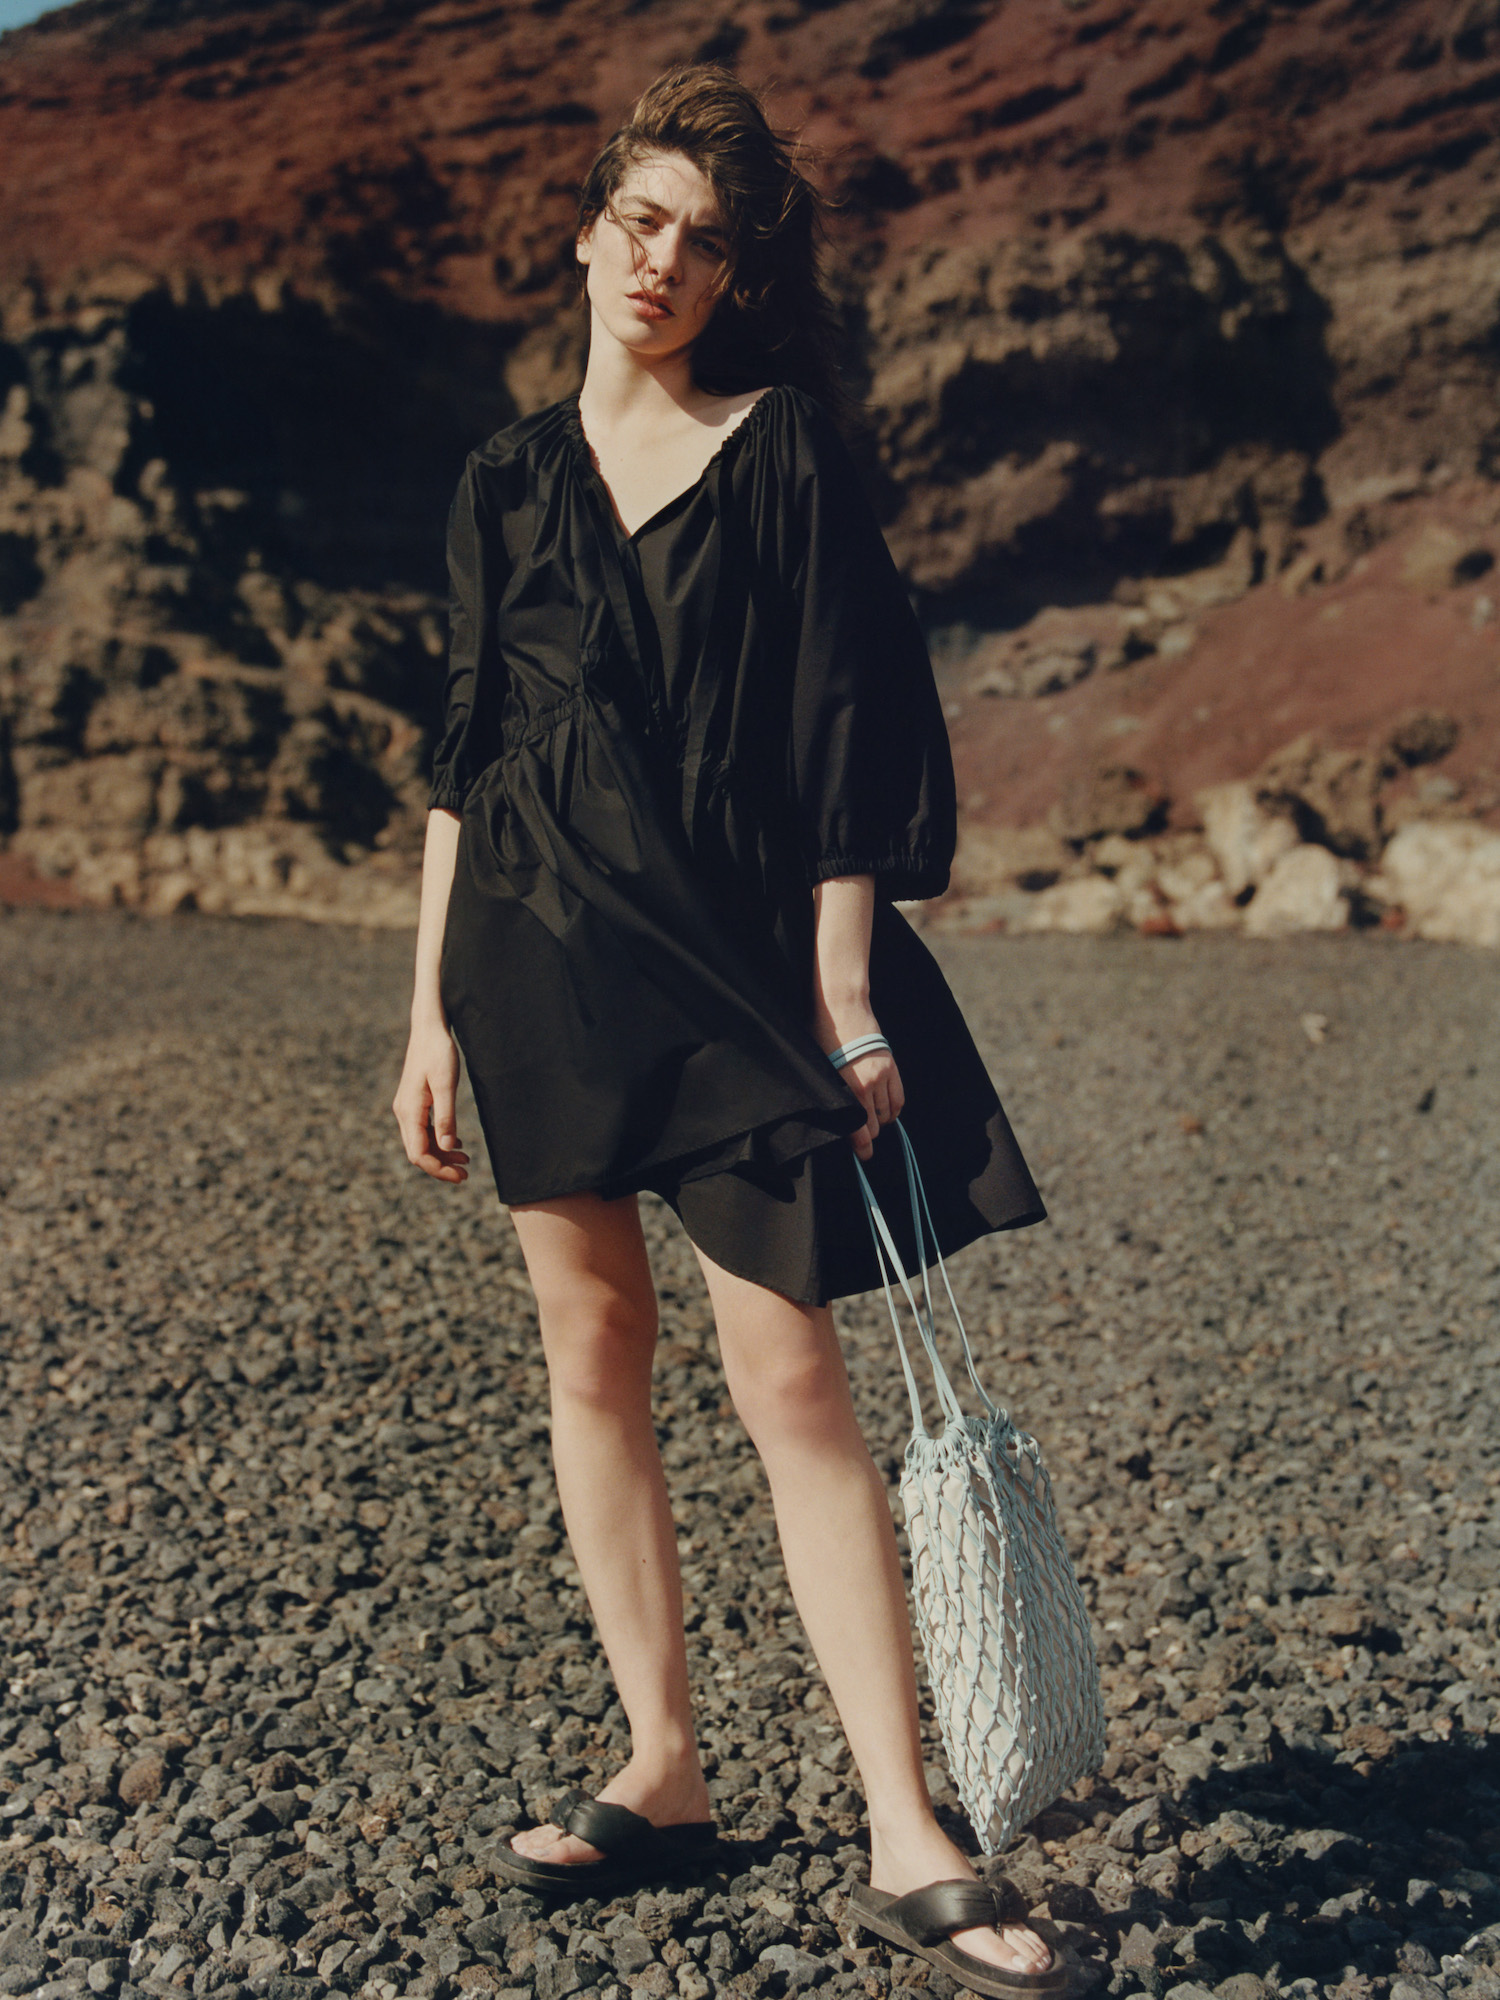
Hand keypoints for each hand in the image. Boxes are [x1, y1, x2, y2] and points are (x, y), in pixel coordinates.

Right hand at [393, 1021, 470, 1182]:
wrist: (429, 1029)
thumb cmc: (439, 1052)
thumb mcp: (446, 1084)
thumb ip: (445, 1116)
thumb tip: (445, 1146)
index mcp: (409, 1111)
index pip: (418, 1153)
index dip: (438, 1169)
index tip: (460, 1176)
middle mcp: (404, 1113)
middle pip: (418, 1152)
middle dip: (441, 1166)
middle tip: (466, 1174)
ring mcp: (408, 1108)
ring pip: (422, 1142)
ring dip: (442, 1154)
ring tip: (465, 1160)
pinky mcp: (415, 1103)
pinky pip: (424, 1130)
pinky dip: (439, 1140)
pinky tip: (456, 1142)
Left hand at [816, 1011, 904, 1162]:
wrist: (843, 1007)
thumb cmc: (822, 1036)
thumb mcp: (820, 1068)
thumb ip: (830, 1094)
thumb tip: (834, 1116)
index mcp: (846, 1089)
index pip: (858, 1129)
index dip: (862, 1146)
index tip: (864, 1155)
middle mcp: (866, 1086)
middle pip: (874, 1124)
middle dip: (868, 1133)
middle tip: (862, 1135)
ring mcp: (882, 1076)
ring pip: (887, 1112)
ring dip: (880, 1120)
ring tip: (872, 1120)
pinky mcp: (891, 1066)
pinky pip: (899, 1098)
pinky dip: (894, 1109)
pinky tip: (888, 1111)